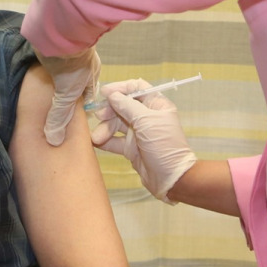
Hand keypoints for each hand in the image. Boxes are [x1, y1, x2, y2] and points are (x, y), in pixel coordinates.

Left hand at [34, 47, 100, 145]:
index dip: (79, 108)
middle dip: (64, 96)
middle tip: (52, 110)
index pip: (87, 95)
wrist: (58, 32)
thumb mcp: (67, 94)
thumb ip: (60, 116)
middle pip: (73, 84)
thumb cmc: (72, 64)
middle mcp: (82, 63)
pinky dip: (42, 70)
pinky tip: (33, 80)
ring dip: (51, 82)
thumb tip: (54, 139)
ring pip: (60, 73)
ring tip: (40, 98)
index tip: (69, 120)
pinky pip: (48, 62)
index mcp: (92, 73)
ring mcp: (67, 54)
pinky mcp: (52, 47)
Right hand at [89, 79, 196, 202]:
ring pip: (116, 124)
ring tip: (97, 138)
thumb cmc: (164, 145)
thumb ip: (127, 106)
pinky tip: (95, 142)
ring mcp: (138, 133)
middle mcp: (147, 117)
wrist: (171, 178)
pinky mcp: (131, 148)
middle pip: (122, 106)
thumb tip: (112, 95)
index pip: (137, 89)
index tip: (105, 92)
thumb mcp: (146, 122)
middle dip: (109, 111)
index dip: (121, 88)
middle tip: (99, 117)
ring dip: (105, 129)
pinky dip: (105, 140)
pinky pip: (114, 140)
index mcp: (156, 105)